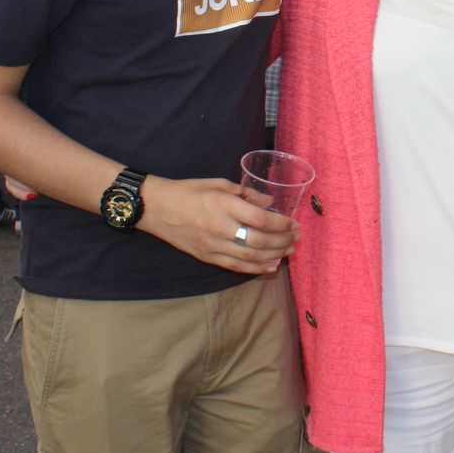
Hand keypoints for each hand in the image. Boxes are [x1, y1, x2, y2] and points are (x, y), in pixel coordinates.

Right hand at [139, 176, 298, 274]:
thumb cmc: (189, 191)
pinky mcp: (207, 257)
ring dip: (274, 255)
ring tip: (288, 251)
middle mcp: (221, 227)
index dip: (282, 224)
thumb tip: (271, 203)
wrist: (157, 208)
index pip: (261, 220)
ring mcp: (214, 245)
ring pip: (251, 256)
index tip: (293, 223)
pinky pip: (236, 266)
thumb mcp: (220, 184)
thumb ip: (247, 194)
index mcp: (224, 205)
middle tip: (296, 238)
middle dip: (283, 241)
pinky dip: (256, 268)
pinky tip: (270, 266)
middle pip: (260, 241)